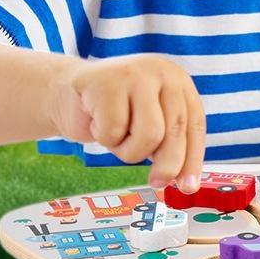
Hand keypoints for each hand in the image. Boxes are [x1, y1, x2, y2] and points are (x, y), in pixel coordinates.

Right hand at [48, 54, 205, 191]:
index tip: (188, 187)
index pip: (194, 123)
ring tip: (116, 136)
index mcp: (177, 80)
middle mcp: (160, 71)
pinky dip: (103, 137)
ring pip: (149, 134)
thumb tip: (186, 184)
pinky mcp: (106, 82)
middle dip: (167, 164)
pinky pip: (114, 130)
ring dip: (129, 149)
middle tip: (156, 182)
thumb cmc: (112, 112)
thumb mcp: (149, 123)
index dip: (193, 158)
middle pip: (174, 130)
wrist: (65, 93)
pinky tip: (96, 121)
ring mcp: (134, 74)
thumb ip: (170, 144)